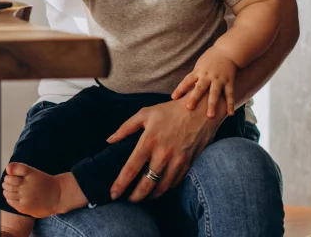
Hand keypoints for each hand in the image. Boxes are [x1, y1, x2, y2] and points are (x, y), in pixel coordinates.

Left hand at [105, 95, 227, 201]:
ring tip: (142, 197)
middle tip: (128, 200)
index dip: (120, 184)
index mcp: (149, 141)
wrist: (201, 110)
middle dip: (135, 197)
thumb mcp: (145, 114)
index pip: (131, 169)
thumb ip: (125, 128)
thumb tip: (109, 140)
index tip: (113, 194)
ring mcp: (177, 161)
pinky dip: (165, 188)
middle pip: (146, 184)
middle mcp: (163, 154)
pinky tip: (158, 188)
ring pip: (162, 188)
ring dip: (150, 196)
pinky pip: (175, 183)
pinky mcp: (188, 164)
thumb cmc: (170, 111)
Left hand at [171, 47, 237, 118]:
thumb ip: (194, 78)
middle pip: (200, 88)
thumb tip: (184, 90)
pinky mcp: (229, 81)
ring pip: (215, 93)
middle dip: (194, 98)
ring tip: (210, 116)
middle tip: (189, 108)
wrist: (227, 51)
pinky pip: (229, 94)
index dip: (180, 89)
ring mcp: (219, 79)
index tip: (173, 97)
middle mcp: (208, 76)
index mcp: (198, 71)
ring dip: (212, 104)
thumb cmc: (210, 59)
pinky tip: (230, 114)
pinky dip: (230, 104)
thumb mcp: (199, 66)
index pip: (187, 81)